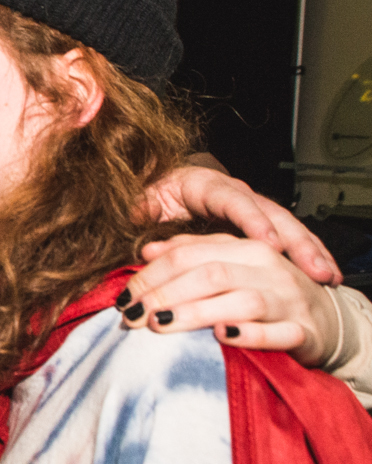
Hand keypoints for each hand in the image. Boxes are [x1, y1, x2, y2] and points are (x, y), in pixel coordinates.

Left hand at [120, 232, 340, 364]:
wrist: (325, 318)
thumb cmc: (265, 292)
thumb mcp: (229, 265)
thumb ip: (190, 253)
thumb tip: (146, 250)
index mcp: (246, 248)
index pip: (189, 255)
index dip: (151, 274)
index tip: (123, 296)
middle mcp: (268, 269)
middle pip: (209, 275)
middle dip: (165, 294)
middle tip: (132, 315)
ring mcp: (288, 300)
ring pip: (241, 301)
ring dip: (196, 312)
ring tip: (159, 325)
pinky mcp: (303, 331)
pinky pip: (278, 333)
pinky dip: (249, 334)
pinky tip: (221, 337)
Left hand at [141, 165, 339, 284]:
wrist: (161, 195)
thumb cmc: (151, 200)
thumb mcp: (141, 203)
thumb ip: (141, 213)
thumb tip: (139, 237)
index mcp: (204, 185)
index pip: (232, 200)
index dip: (252, 221)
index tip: (267, 244)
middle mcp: (234, 196)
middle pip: (270, 214)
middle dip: (294, 242)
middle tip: (312, 268)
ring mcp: (250, 212)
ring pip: (284, 228)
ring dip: (306, 252)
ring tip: (324, 276)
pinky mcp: (256, 229)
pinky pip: (284, 241)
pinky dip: (303, 258)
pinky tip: (321, 278)